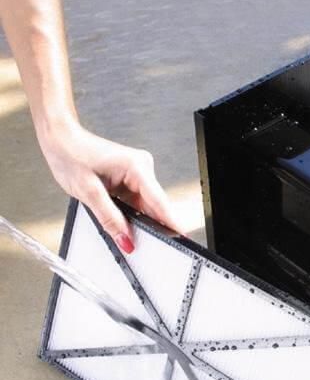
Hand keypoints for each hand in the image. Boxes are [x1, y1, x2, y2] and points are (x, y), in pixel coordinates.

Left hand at [40, 121, 182, 253]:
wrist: (60, 138)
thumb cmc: (70, 154)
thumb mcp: (88, 192)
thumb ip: (109, 219)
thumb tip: (125, 239)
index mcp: (136, 167)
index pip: (159, 201)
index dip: (170, 221)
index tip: (180, 236)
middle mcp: (142, 168)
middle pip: (154, 205)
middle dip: (148, 224)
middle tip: (138, 241)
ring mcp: (138, 173)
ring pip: (144, 205)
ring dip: (135, 217)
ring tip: (118, 223)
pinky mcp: (131, 178)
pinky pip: (136, 201)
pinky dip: (129, 211)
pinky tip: (118, 215)